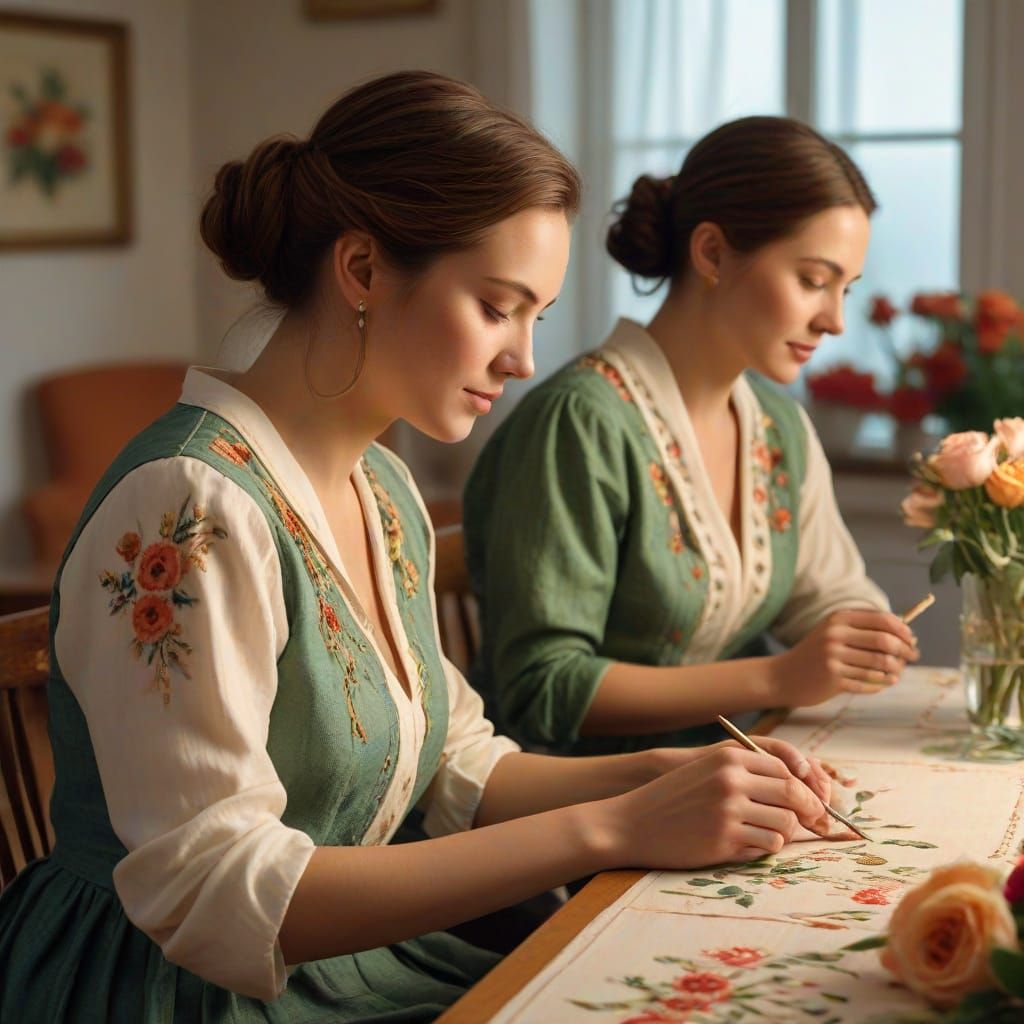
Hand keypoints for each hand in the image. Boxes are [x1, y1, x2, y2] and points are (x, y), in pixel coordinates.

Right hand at [604, 745, 831, 869]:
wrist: (632, 823)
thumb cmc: (673, 799)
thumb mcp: (708, 772)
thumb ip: (747, 774)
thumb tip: (800, 791)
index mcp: (729, 757)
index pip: (785, 769)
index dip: (806, 788)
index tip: (813, 803)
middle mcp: (731, 779)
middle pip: (792, 794)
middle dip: (810, 811)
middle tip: (815, 825)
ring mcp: (728, 809)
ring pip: (785, 822)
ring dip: (785, 833)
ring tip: (770, 835)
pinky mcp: (724, 838)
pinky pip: (768, 845)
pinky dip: (767, 847)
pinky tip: (751, 845)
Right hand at [773, 608, 918, 704]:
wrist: (784, 676)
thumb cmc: (815, 654)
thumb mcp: (833, 633)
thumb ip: (863, 630)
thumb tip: (906, 635)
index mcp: (838, 619)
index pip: (882, 620)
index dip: (902, 630)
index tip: (911, 639)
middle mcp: (835, 635)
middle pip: (884, 641)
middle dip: (905, 650)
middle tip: (913, 657)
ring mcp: (833, 657)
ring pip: (879, 664)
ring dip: (895, 669)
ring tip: (898, 672)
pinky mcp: (833, 678)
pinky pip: (868, 682)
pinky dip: (881, 684)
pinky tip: (885, 683)